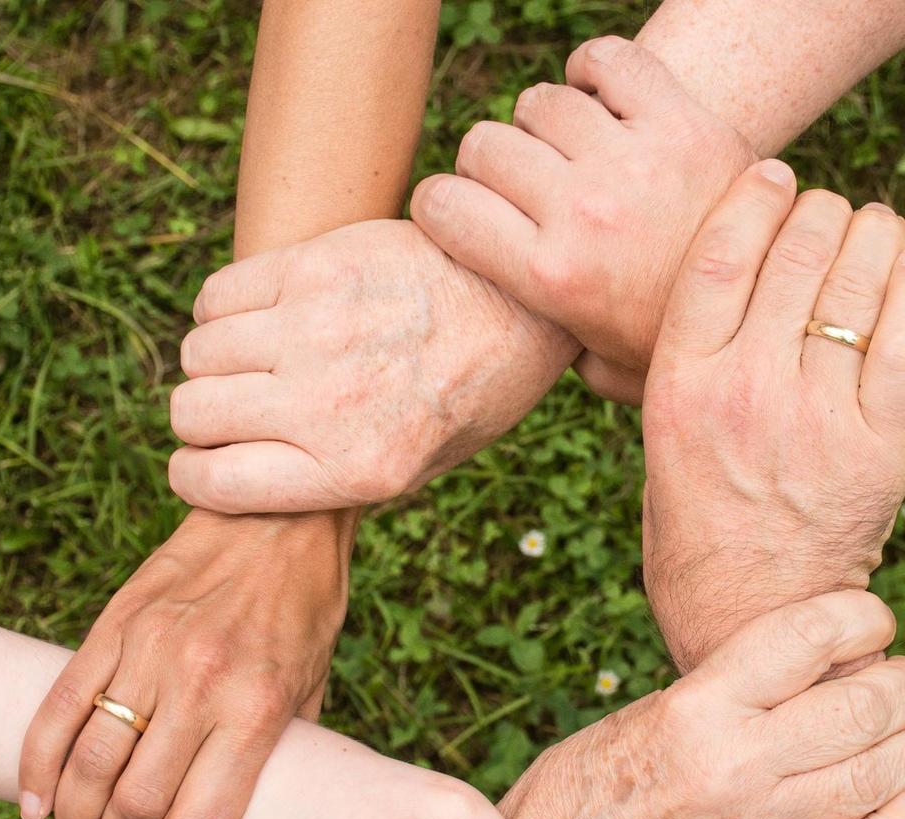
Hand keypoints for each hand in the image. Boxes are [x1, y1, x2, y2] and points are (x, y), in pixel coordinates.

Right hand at [18, 508, 352, 818]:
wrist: (279, 516)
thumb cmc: (305, 607)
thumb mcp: (314, 684)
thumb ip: (280, 750)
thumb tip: (253, 811)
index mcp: (256, 709)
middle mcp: (199, 684)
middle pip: (133, 806)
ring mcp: (149, 652)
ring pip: (87, 764)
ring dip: (77, 815)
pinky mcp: (114, 625)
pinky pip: (59, 707)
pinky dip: (37, 764)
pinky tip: (37, 800)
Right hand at [167, 218, 579, 512]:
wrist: (522, 304)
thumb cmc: (469, 395)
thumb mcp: (417, 469)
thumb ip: (330, 479)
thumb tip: (243, 474)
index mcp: (356, 470)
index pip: (214, 482)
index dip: (193, 476)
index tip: (201, 463)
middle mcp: (328, 404)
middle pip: (192, 413)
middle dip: (200, 419)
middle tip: (233, 409)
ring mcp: (317, 330)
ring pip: (198, 353)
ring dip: (212, 363)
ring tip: (252, 360)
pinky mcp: (316, 267)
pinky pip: (217, 295)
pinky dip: (220, 311)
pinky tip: (259, 316)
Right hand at [410, 36, 754, 403]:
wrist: (773, 306)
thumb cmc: (672, 342)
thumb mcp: (597, 367)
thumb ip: (543, 347)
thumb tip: (505, 333)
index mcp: (550, 278)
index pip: (444, 207)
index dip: (436, 205)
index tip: (452, 212)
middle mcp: (582, 212)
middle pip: (484, 145)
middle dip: (485, 165)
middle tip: (514, 187)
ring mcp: (632, 161)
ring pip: (539, 102)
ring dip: (540, 124)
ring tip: (564, 151)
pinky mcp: (681, 120)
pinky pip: (608, 60)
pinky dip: (592, 71)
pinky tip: (597, 100)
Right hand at [500, 591, 904, 818]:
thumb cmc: (586, 780)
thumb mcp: (647, 712)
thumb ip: (725, 691)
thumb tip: (806, 666)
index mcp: (694, 707)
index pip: (805, 638)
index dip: (858, 617)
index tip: (866, 621)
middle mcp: (732, 764)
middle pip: (861, 708)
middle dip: (900, 683)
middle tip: (897, 674)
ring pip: (876, 777)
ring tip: (903, 725)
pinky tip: (903, 795)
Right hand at [640, 161, 904, 670]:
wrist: (751, 610)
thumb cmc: (693, 524)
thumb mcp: (657, 441)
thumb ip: (675, 364)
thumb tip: (695, 287)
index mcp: (679, 388)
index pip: (719, 254)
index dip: (753, 196)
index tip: (771, 175)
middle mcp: (746, 392)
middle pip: (798, 248)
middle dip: (818, 211)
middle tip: (821, 218)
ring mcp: (819, 416)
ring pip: (861, 273)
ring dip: (871, 236)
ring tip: (865, 240)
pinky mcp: (882, 442)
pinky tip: (896, 274)